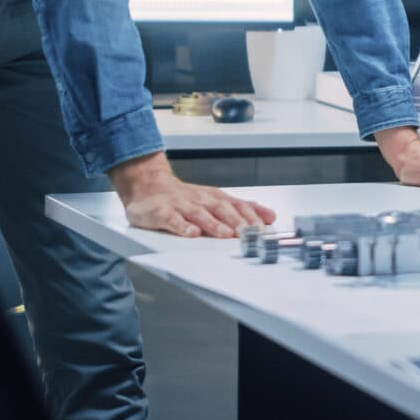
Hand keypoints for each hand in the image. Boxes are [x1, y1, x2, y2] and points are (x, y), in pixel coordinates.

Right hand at [110, 152, 275, 238]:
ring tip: (225, 234)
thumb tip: (270, 216)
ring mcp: (181, 205)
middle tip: (250, 234)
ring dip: (213, 224)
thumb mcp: (216, 199)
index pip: (238, 205)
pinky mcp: (162, 212)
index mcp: (215, 198)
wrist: (149, 185)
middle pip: (222, 209)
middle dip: (238, 221)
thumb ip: (242, 208)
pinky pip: (172, 219)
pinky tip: (191, 233)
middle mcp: (201, 200)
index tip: (265, 228)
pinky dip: (182, 226)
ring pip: (200, 214)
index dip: (253, 216)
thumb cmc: (185, 197)